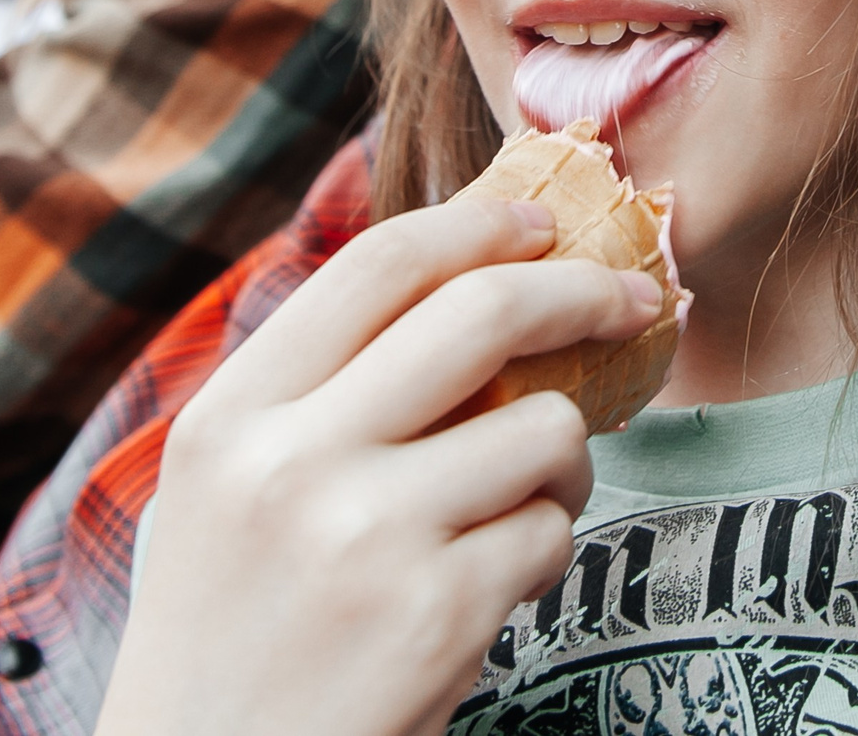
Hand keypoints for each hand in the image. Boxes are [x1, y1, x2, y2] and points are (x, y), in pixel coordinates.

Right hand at [95, 200, 664, 735]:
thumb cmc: (231, 633)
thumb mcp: (223, 491)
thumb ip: (312, 393)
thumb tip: (459, 281)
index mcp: (231, 418)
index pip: (377, 264)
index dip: (481, 225)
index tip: (543, 224)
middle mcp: (292, 464)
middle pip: (482, 313)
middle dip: (583, 292)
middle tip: (634, 299)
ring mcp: (368, 537)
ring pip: (544, 428)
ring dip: (564, 458)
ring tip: (526, 501)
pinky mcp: (438, 614)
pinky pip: (548, 535)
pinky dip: (542, 553)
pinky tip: (496, 587)